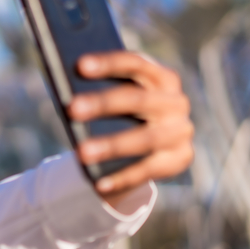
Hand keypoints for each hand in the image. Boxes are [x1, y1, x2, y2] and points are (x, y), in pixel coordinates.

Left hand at [66, 52, 193, 208]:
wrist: (157, 145)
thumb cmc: (125, 113)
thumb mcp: (119, 98)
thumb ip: (102, 92)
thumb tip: (70, 97)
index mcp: (162, 77)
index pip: (135, 64)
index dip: (108, 63)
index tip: (79, 65)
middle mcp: (175, 102)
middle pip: (137, 100)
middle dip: (103, 104)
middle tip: (72, 108)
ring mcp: (180, 132)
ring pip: (144, 139)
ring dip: (112, 145)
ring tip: (82, 152)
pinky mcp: (179, 159)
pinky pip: (148, 170)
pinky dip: (122, 178)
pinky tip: (98, 184)